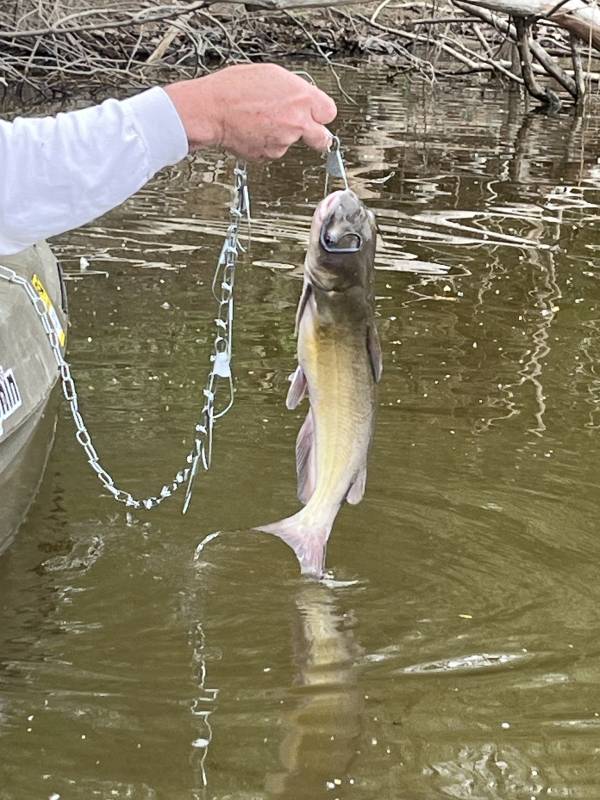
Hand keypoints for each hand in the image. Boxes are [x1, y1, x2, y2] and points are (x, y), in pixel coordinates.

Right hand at [164, 64, 336, 159]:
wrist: (211, 110)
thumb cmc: (234, 88)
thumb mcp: (271, 75)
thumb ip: (294, 90)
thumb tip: (302, 100)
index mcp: (302, 98)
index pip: (329, 113)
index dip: (321, 114)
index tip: (318, 115)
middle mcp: (297, 122)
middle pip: (322, 139)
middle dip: (317, 137)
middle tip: (309, 133)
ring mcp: (284, 141)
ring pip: (291, 141)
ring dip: (281, 134)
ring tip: (260, 119)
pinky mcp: (269, 155)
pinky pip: (273, 149)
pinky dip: (265, 142)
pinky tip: (252, 129)